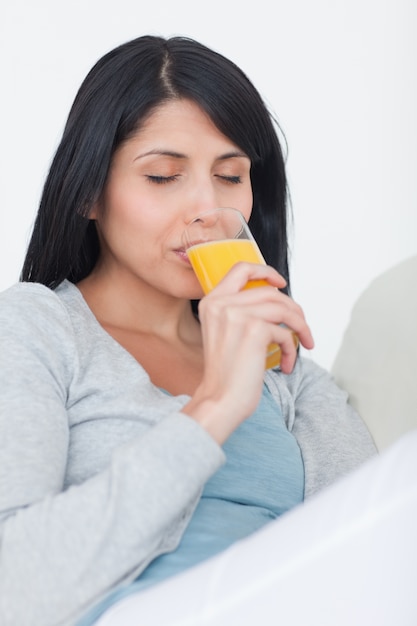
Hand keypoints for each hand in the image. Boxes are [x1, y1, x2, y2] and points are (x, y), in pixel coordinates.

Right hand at [182, 262, 313, 442]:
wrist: (219, 401)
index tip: (281, 284)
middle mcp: (221, 304)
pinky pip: (285, 332)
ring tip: (303, 344)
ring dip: (300, 327)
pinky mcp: (254, 330)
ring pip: (283, 309)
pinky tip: (286, 365)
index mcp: (211, 302)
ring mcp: (237, 315)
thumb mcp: (226, 334)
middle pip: (270, 292)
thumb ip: (241, 313)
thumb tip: (279, 302)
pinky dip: (292, 349)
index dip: (265, 271)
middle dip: (293, 309)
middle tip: (302, 329)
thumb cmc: (226, 375)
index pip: (241, 268)